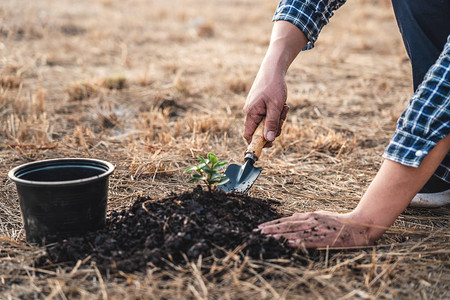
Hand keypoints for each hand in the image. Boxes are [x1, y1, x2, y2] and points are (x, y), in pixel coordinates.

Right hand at [243, 69, 288, 146]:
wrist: (273, 69)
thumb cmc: (273, 86)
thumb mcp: (275, 106)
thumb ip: (272, 123)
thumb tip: (268, 139)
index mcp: (251, 113)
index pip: (248, 135)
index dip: (258, 142)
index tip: (271, 143)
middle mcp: (251, 112)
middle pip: (260, 131)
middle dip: (273, 128)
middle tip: (282, 118)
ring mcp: (256, 109)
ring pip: (267, 123)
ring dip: (277, 119)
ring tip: (283, 108)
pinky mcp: (261, 106)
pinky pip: (269, 116)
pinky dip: (277, 113)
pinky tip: (282, 105)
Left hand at [257, 211, 373, 247]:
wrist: (358, 226)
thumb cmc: (337, 221)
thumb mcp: (319, 216)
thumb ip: (305, 218)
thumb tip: (291, 218)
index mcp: (309, 216)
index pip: (286, 220)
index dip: (272, 224)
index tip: (260, 227)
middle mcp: (310, 221)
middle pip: (287, 225)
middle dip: (271, 229)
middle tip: (257, 232)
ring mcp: (317, 230)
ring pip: (294, 232)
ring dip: (279, 235)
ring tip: (266, 237)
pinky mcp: (324, 238)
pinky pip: (308, 240)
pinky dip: (297, 241)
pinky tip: (287, 243)